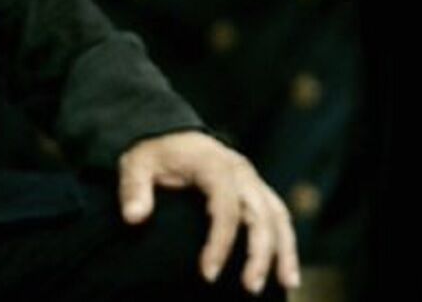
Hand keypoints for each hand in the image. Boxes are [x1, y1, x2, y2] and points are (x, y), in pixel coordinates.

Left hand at [118, 131, 299, 295]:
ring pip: (278, 216)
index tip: (208, 274)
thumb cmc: (154, 153)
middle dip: (258, 253)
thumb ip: (133, 189)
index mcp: (213, 164)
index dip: (220, 241)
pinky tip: (287, 274)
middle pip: (260, 214)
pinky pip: (280, 217)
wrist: (171, 134)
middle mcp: (240, 171)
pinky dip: (287, 244)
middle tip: (249, 288)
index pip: (225, 206)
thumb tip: (133, 218)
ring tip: (285, 286)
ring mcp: (253, 180)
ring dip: (284, 251)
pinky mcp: (258, 191)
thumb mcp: (136, 164)